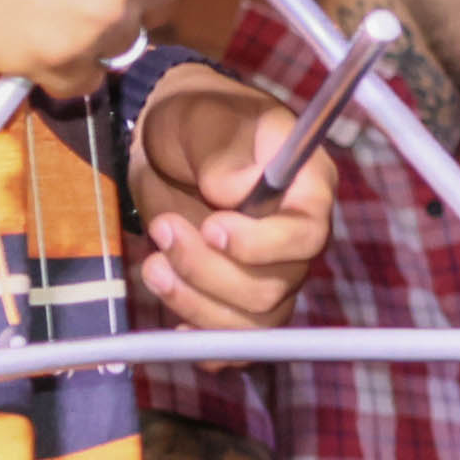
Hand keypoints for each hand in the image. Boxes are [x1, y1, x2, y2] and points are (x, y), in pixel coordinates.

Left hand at [129, 64, 339, 330]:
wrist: (169, 143)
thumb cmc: (197, 119)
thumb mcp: (205, 117)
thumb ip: (223, 150)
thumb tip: (232, 191)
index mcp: (307, 189)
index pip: (307, 236)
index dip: (261, 245)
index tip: (211, 226)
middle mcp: (296, 240)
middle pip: (273, 288)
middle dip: (209, 270)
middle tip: (162, 230)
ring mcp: (269, 274)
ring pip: (251, 322)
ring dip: (195, 303)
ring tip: (152, 265)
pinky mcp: (236, 299)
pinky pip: (234, 342)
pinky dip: (202, 340)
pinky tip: (172, 322)